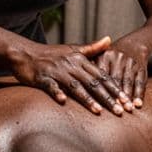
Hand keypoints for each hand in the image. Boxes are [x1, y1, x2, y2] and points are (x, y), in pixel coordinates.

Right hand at [10, 37, 130, 114]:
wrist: (25, 53)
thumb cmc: (51, 54)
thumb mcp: (73, 49)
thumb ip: (92, 47)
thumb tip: (110, 39)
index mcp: (80, 60)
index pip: (101, 75)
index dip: (115, 88)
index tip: (126, 100)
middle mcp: (71, 65)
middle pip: (93, 83)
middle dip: (107, 97)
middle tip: (120, 110)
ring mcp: (57, 72)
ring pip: (76, 86)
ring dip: (88, 99)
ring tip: (99, 111)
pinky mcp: (42, 78)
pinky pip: (51, 86)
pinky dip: (57, 93)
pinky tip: (64, 102)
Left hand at [93, 40, 148, 108]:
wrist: (132, 45)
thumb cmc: (110, 58)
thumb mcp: (99, 58)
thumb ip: (90, 71)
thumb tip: (80, 89)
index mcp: (104, 56)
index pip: (102, 75)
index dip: (102, 90)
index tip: (101, 104)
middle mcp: (117, 58)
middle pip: (116, 79)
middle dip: (116, 96)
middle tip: (116, 110)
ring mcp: (130, 62)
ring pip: (128, 81)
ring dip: (129, 97)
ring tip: (128, 109)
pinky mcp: (140, 67)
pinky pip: (140, 81)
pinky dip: (139, 94)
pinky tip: (138, 104)